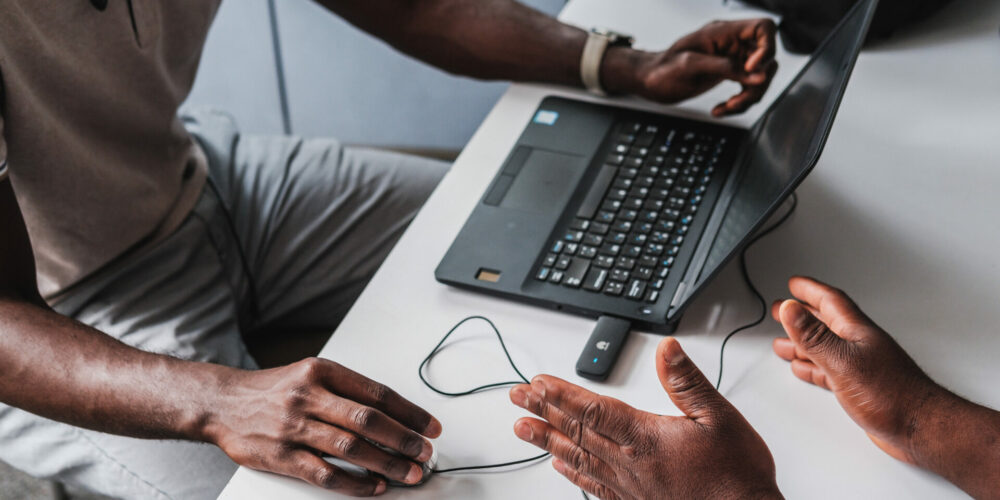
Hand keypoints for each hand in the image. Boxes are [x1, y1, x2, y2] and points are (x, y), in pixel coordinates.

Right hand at [206, 358, 441, 495]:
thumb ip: (347, 391)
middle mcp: (309, 396)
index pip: (377, 393)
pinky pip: (324, 473)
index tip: (430, 427)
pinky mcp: (281, 456)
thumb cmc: (274, 390)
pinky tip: (374, 487)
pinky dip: (354, 483)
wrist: (223, 403)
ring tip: (409, 473)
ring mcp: (293, 427)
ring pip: (350, 448)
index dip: (409, 412)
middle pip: (368, 420)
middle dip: (403, 439)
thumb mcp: (311, 374)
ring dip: (386, 463)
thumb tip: (395, 415)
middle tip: (425, 453)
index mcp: (322, 371)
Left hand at [509, 338, 779, 499]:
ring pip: (577, 458)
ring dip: (547, 440)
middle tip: (516, 397)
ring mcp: (629, 487)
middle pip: (576, 431)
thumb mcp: (720, 417)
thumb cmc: (736, 475)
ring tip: (521, 428)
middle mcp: (629, 463)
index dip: (561, 394)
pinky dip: (572, 473)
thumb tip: (666, 349)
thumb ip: (687, 382)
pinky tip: (559, 465)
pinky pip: (593, 486)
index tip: (536, 383)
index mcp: (646, 438)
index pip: (592, 410)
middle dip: (542, 411)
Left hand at [607, 19, 777, 116]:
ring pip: (760, 78)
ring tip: (727, 108)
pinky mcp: (729, 75)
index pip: (764, 28)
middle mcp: (731, 44)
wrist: (649, 81)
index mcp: (723, 32)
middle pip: (767, 59)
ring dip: (748, 98)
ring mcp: (732, 59)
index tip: (752, 70)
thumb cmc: (663, 69)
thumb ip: (726, 68)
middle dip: (756, 83)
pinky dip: (739, 104)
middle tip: (737, 100)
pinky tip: (721, 110)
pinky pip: (747, 89)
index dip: (768, 48)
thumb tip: (759, 75)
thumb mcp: (692, 66)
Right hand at [770, 276, 944, 463]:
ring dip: (802, 343)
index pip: (830, 301)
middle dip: (801, 315)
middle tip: (782, 309)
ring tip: (783, 341)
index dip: (810, 290)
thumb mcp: (843, 361)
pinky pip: (828, 370)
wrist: (919, 429)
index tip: (794, 284)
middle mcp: (858, 345)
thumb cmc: (892, 394)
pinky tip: (805, 369)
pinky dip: (812, 367)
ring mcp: (860, 366)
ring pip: (824, 348)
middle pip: (825, 323)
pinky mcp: (859, 387)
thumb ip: (814, 335)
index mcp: (856, 331)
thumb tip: (790, 309)